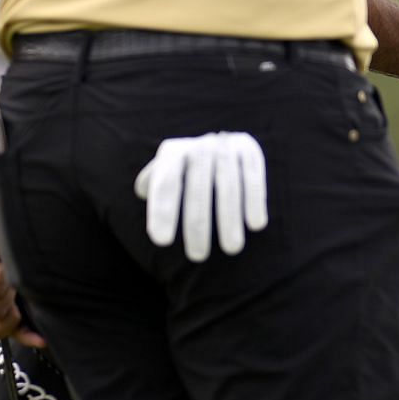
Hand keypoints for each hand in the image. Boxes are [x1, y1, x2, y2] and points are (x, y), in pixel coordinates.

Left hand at [0, 222, 44, 345]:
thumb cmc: (11, 240)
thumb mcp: (21, 273)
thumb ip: (24, 295)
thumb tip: (31, 315)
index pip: (2, 332)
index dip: (24, 337)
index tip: (43, 340)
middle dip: (13, 318)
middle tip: (17, 297)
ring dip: (9, 291)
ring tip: (6, 268)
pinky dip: (1, 275)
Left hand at [133, 132, 268, 261]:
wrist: (217, 144)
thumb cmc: (183, 172)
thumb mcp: (164, 172)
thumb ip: (153, 183)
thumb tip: (143, 191)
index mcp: (173, 153)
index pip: (166, 184)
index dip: (163, 212)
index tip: (162, 242)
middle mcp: (200, 146)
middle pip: (198, 189)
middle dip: (198, 224)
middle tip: (198, 256)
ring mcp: (226, 146)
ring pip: (228, 186)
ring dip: (230, 219)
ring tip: (231, 248)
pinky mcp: (249, 149)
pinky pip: (252, 178)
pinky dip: (255, 200)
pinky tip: (255, 225)